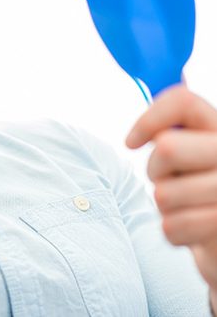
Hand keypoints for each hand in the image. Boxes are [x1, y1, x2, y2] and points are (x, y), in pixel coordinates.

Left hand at [126, 85, 216, 306]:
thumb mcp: (193, 151)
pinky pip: (172, 227)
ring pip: (163, 193)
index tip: (131, 142)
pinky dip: (175, 231)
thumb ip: (177, 128)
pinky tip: (193, 229)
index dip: (149, 119)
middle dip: (156, 169)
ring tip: (186, 204)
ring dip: (165, 204)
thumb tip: (161, 102)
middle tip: (169, 179)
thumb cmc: (202, 189)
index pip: (182, 102)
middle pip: (167, 147)